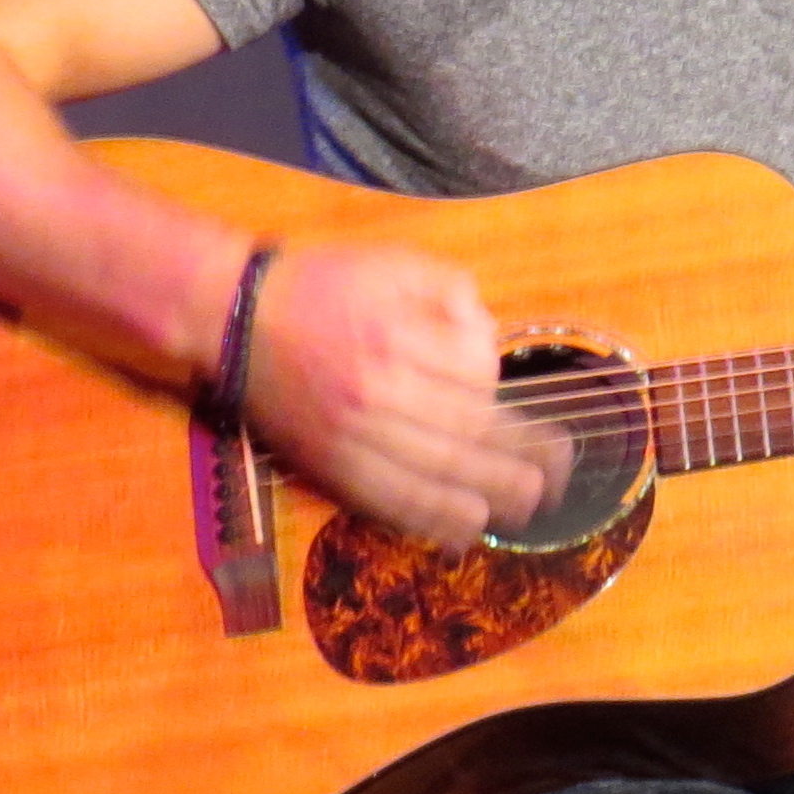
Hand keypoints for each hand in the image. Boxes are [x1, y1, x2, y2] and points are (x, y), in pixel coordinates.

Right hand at [241, 241, 549, 548]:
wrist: (235, 315)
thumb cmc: (323, 284)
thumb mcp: (395, 261)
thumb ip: (452, 290)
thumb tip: (489, 338)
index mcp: (398, 337)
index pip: (476, 377)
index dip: (502, 388)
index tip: (513, 393)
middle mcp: (378, 392)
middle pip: (467, 436)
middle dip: (522, 460)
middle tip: (559, 477)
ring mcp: (352, 436)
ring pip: (433, 478)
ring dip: (487, 498)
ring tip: (527, 509)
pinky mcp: (329, 465)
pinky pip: (387, 502)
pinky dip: (429, 521)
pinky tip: (462, 532)